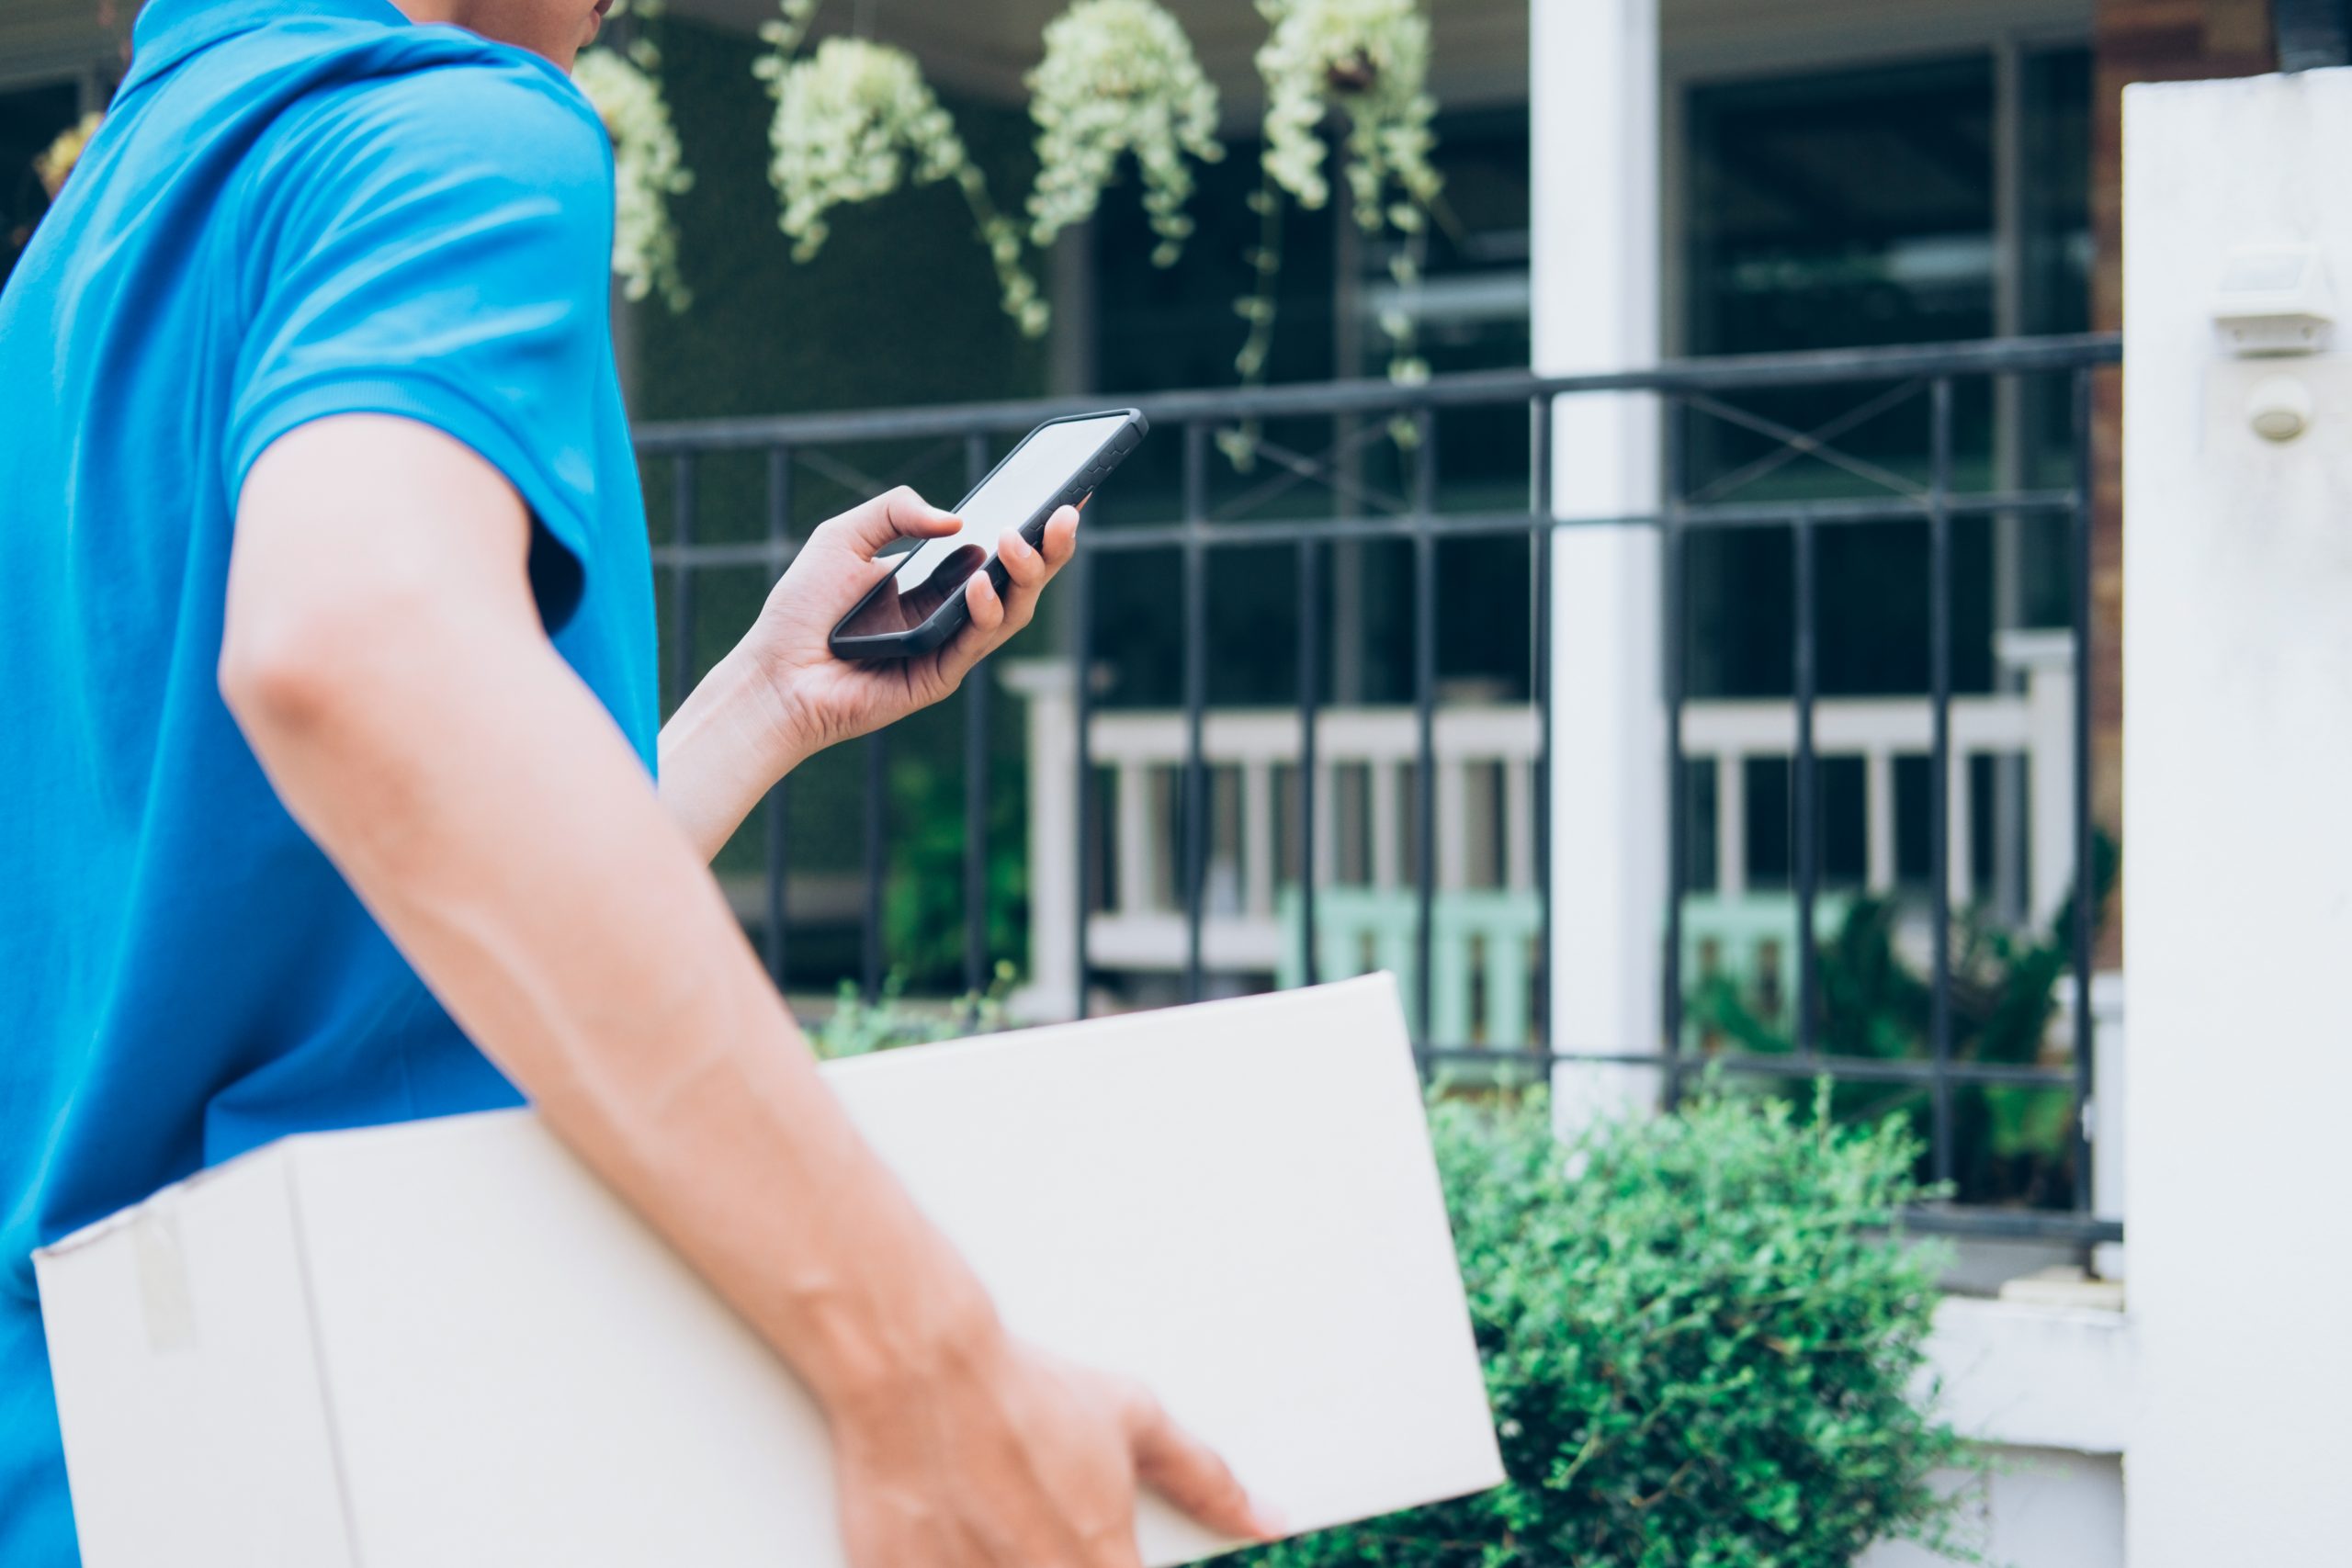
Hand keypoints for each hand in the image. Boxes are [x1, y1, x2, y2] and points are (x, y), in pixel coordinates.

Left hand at [751, 486, 1080, 768]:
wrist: (774, 673)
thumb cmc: (803, 609)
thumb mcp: (843, 536)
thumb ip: (895, 511)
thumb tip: (957, 520)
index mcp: (936, 578)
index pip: (998, 549)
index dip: (1035, 525)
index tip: (1066, 494)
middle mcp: (951, 611)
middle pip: (1019, 580)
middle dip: (1049, 547)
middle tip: (1064, 513)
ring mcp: (950, 645)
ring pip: (1012, 611)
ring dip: (1024, 575)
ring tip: (1020, 541)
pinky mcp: (940, 676)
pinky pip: (977, 642)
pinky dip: (986, 611)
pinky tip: (980, 586)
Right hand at [832, 1331, 1281, 1567]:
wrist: (918, 1371)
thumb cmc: (1019, 1393)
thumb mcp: (1133, 1419)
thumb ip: (1204, 1479)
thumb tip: (1263, 1517)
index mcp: (1101, 1559)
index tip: (1113, 1551)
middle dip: (1064, 1561)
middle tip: (1048, 1529)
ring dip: (1009, 1564)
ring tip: (1002, 1528)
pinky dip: (963, 1565)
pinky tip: (963, 1537)